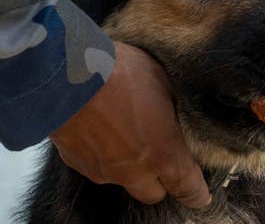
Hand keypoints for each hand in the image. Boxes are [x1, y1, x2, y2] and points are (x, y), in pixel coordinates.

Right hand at [50, 41, 210, 207]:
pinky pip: (97, 166)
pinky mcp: (77, 164)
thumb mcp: (162, 81)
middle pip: (153, 193)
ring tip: (122, 127)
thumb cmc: (118, 72)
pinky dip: (101, 153)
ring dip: (128, 163)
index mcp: (163, 152)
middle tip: (158, 152)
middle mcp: (134, 170)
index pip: (188, 188)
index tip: (199, 193)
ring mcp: (103, 170)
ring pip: (123, 179)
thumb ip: (172, 109)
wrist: (65, 74)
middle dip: (159, 179)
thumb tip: (174, 116)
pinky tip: (99, 125)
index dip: (196, 193)